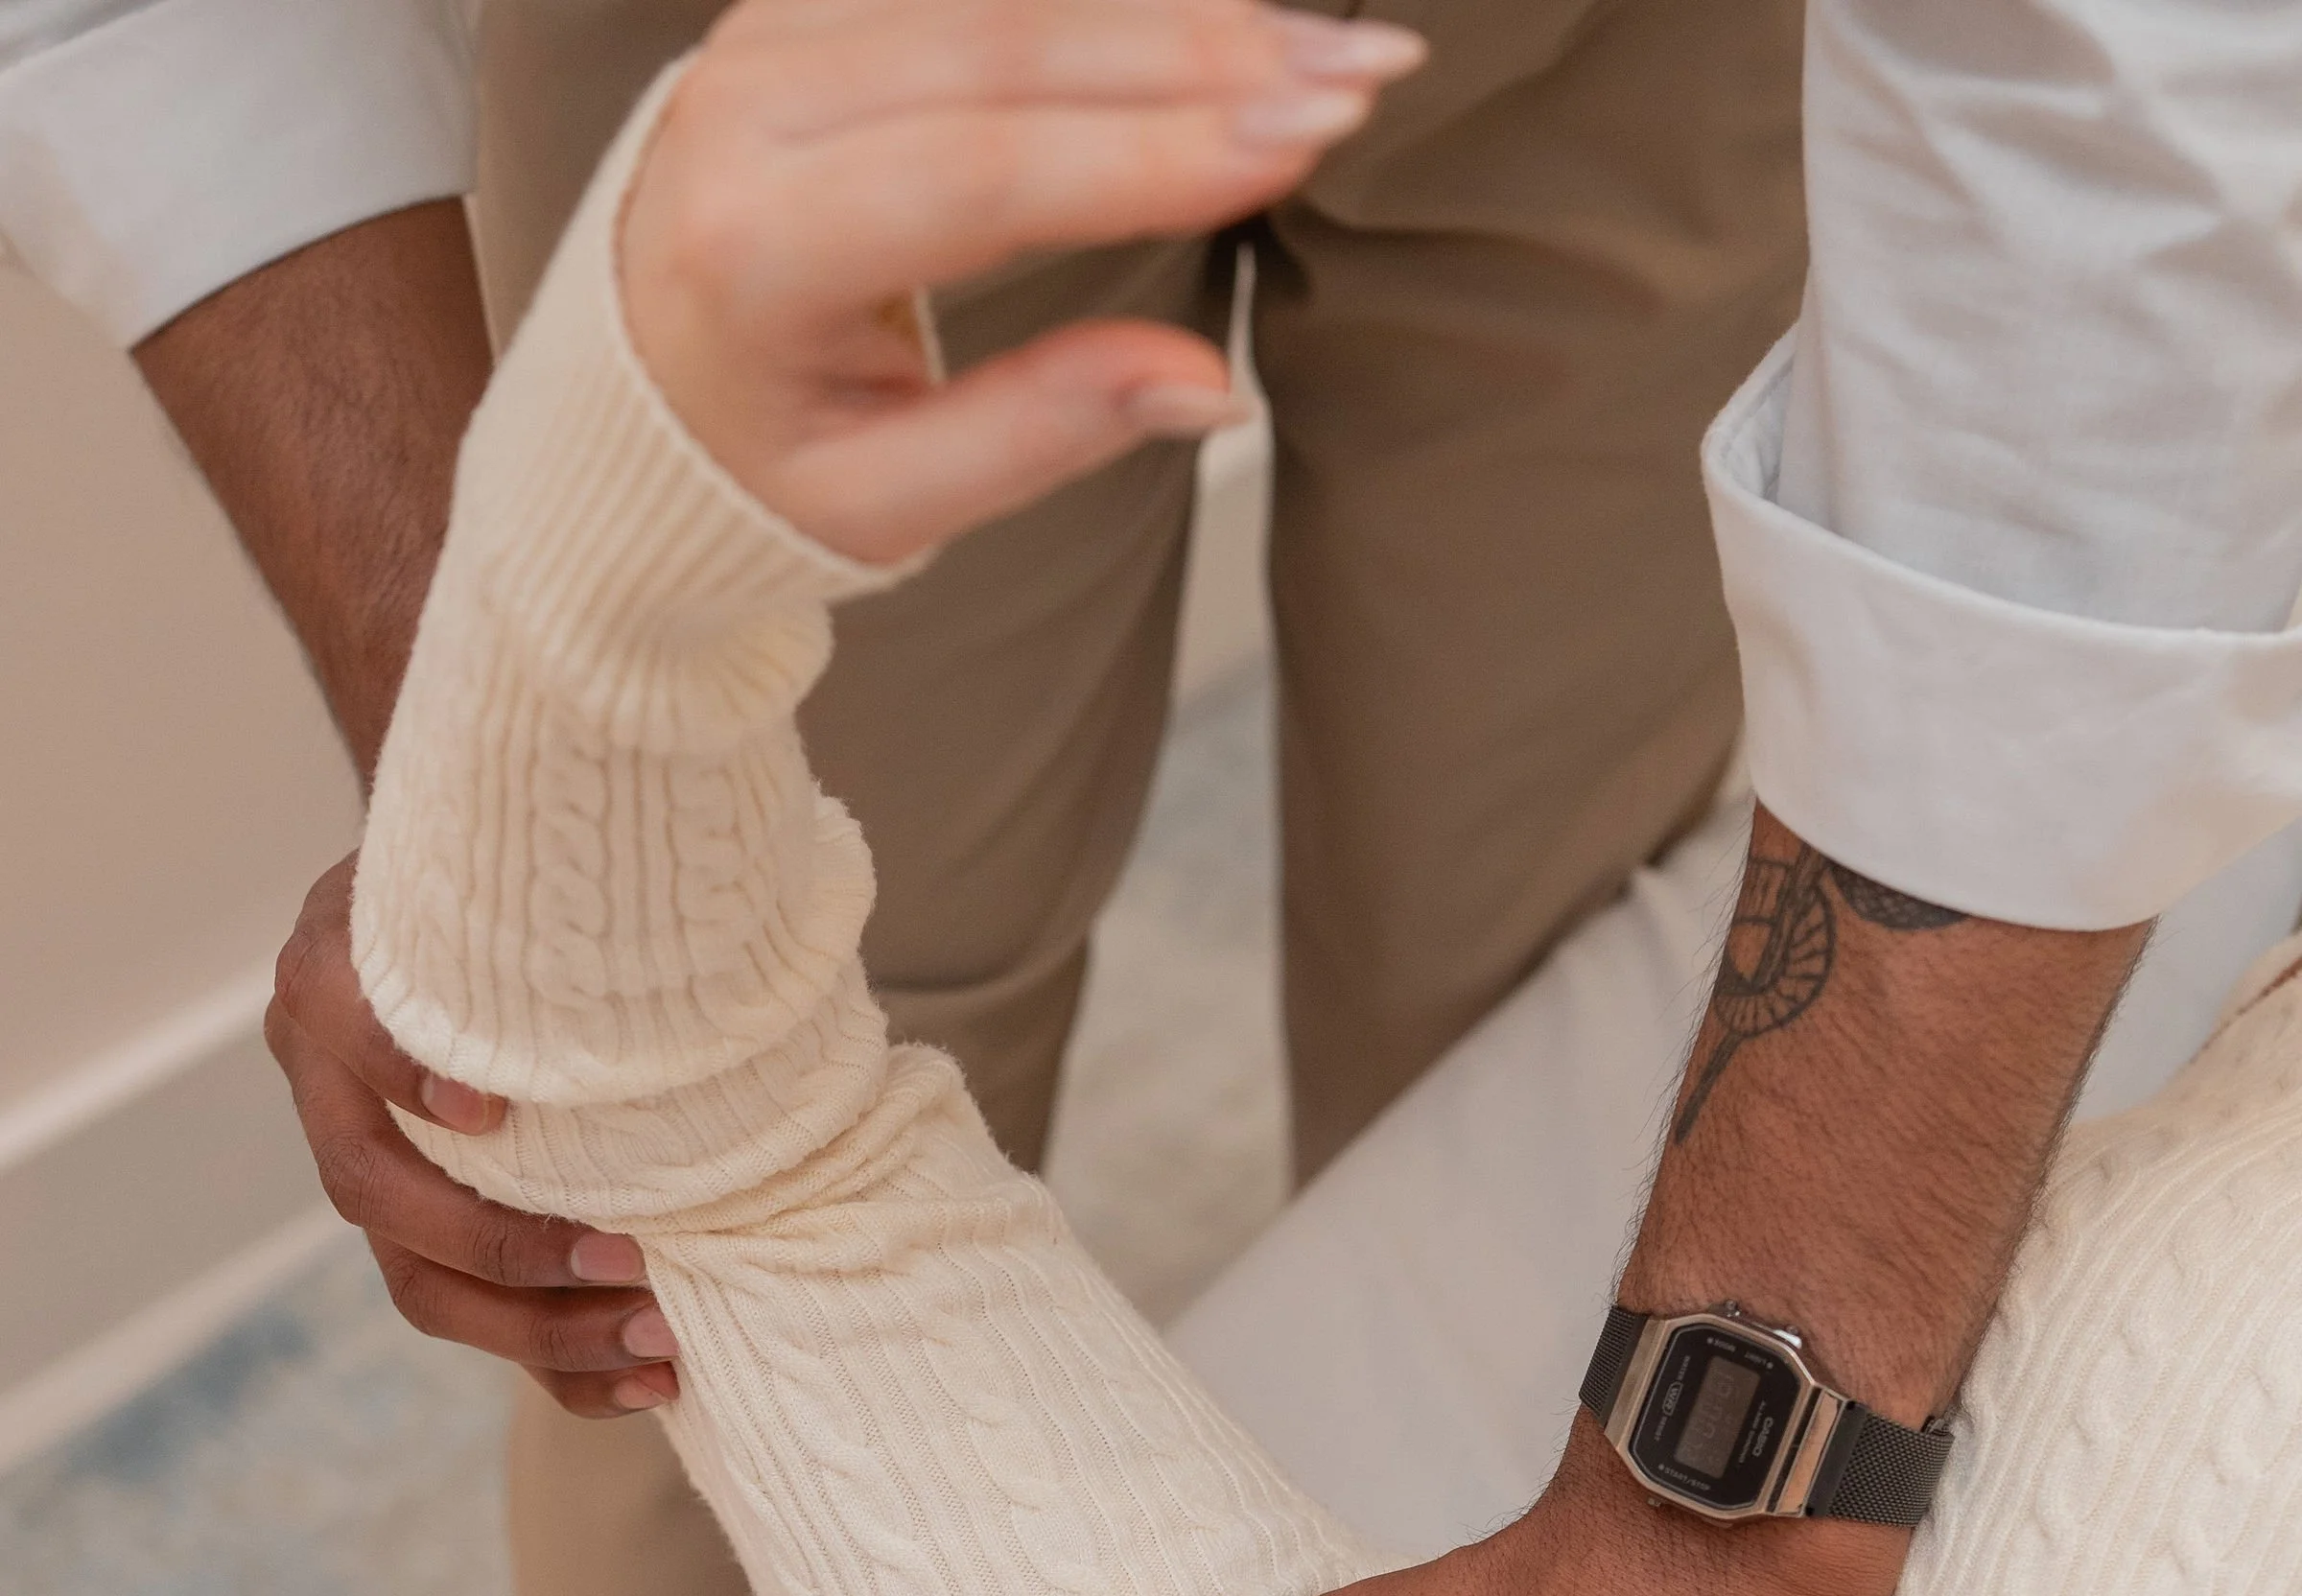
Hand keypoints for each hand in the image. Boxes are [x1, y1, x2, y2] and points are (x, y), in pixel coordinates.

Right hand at [268, 855, 677, 1415]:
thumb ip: (542, 909)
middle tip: (629, 1255)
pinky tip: (655, 1379)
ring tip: (660, 1335)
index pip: (337, 1024)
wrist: (474, 918)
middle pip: (374, 1194)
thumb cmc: (508, 889)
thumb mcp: (511, 871)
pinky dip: (569, 1370)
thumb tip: (694, 920)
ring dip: (544, 1329)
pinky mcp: (426, 1240)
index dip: (400, 1074)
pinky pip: (484, 1326)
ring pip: (422, 1285)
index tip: (491, 1112)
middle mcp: (329, 1086)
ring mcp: (373, 1173)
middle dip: (501, 1243)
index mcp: (333, 980)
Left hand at [619, 0, 1424, 561]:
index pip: (979, 177)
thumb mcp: (882, 505)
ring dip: (1177, 17)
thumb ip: (1037, 436)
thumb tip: (1211, 389)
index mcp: (748, 251)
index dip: (1149, 157)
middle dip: (1202, 61)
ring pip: (1005, 1)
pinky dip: (1108, 6)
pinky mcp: (805, 8)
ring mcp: (769, 37)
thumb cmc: (752, 473)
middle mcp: (744, 110)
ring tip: (1326, 50)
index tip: (1298, 143)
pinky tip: (1225, 20)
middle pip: (1005, 56)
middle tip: (1363, 77)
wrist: (615, 404)